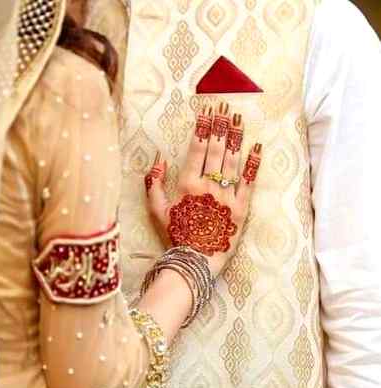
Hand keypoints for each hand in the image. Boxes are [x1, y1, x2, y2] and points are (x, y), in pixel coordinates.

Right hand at [144, 102, 261, 276]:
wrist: (195, 260)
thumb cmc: (175, 236)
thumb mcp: (157, 211)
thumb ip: (153, 184)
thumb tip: (158, 161)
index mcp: (187, 184)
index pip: (197, 149)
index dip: (203, 128)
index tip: (207, 111)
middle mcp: (208, 185)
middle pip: (216, 149)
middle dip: (221, 125)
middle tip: (226, 105)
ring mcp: (226, 196)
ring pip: (232, 160)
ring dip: (236, 137)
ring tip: (239, 118)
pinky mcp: (241, 208)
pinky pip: (248, 183)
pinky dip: (253, 164)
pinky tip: (257, 147)